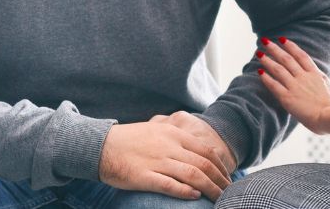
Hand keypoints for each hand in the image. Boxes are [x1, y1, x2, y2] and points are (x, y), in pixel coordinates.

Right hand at [99, 119, 231, 201]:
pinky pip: (171, 185)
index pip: (206, 150)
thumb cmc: (128, 140)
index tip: (227, 177)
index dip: (221, 166)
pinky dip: (186, 191)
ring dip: (210, 189)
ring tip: (219, 199)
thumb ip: (176, 137)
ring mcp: (157, 161)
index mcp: (172, 133)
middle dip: (221, 181)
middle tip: (229, 192)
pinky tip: (195, 196)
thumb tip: (196, 149)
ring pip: (193, 175)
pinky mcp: (145, 176)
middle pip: (204, 164)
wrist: (99, 146)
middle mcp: (168, 146)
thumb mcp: (155, 130)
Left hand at [256, 37, 329, 135]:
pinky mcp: (287, 98)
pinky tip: (259, 71)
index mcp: (316, 75)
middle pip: (287, 59)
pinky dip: (266, 77)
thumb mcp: (329, 89)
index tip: (282, 39)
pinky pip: (273, 85)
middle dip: (274, 48)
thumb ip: (320, 82)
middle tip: (264, 41)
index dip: (291, 46)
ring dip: (267, 60)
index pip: (301, 56)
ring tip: (259, 53)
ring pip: (278, 69)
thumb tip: (318, 80)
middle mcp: (304, 77)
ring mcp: (295, 86)